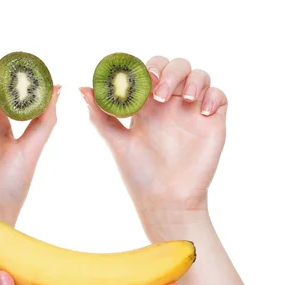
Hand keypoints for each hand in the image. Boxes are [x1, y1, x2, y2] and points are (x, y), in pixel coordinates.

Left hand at [79, 56, 226, 237]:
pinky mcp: (212, 122)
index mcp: (147, 106)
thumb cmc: (139, 175)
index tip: (139, 76)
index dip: (145, 66)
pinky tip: (201, 112)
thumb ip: (100, 116)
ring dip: (192, 79)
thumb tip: (82, 88)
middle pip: (176, 66)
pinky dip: (212, 95)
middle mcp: (171, 104)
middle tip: (158, 91)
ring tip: (184, 99)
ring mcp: (192, 111)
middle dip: (168, 71)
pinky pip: (220, 96)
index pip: (149, 71)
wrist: (166, 201)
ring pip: (199, 75)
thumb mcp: (117, 143)